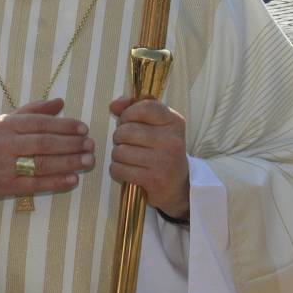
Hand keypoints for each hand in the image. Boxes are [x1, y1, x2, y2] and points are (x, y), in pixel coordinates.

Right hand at [0, 98, 94, 213]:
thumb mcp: (6, 121)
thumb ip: (34, 111)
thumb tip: (61, 101)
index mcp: (6, 124)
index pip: (40, 123)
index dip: (64, 125)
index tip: (84, 128)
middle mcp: (5, 144)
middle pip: (44, 143)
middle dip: (71, 144)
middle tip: (91, 145)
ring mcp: (5, 167)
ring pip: (42, 164)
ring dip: (69, 163)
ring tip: (88, 160)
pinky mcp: (6, 187)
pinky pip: (36, 185)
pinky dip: (56, 182)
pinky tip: (73, 179)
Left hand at [109, 97, 189, 220]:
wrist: (178, 187)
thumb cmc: (161, 151)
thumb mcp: (155, 125)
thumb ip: (134, 109)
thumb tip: (114, 105)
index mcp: (174, 122)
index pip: (144, 108)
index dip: (128, 114)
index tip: (128, 122)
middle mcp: (172, 140)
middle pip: (126, 130)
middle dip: (119, 137)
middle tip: (127, 143)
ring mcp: (164, 161)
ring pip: (120, 151)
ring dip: (117, 156)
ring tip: (128, 158)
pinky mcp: (154, 180)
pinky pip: (119, 169)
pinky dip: (117, 171)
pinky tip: (127, 171)